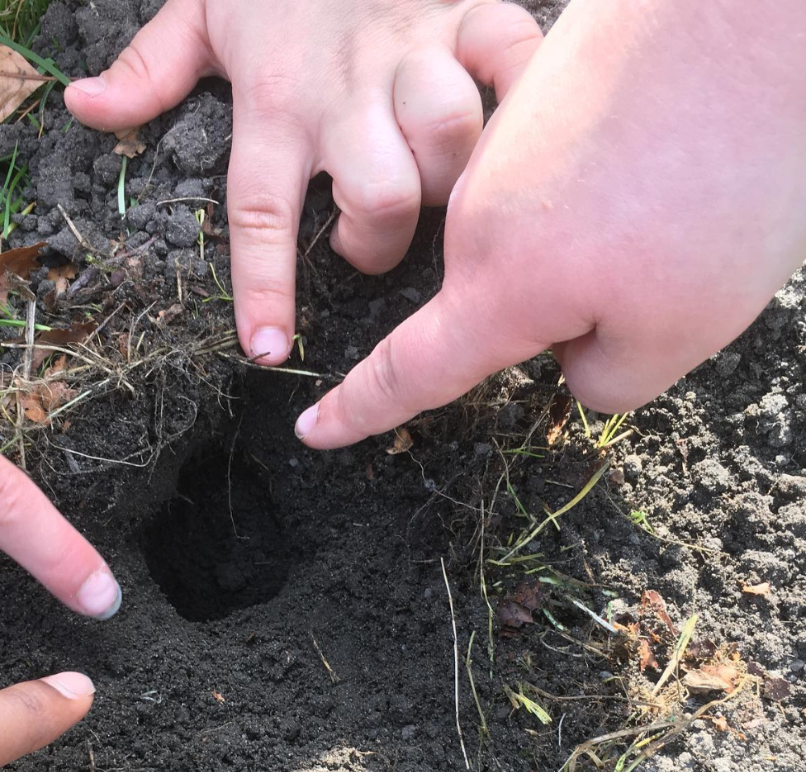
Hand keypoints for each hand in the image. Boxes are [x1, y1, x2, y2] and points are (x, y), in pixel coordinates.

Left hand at [65, 0, 541, 364]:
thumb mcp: (199, 4)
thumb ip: (149, 69)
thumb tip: (82, 110)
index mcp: (273, 100)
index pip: (259, 213)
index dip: (263, 288)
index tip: (267, 350)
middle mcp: (345, 88)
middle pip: (383, 199)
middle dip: (380, 240)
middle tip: (364, 236)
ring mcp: (413, 50)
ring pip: (449, 141)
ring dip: (448, 176)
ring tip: (430, 180)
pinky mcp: (470, 11)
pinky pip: (509, 61)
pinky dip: (518, 92)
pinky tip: (510, 116)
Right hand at [292, 0, 805, 446]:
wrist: (755, 8)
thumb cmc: (725, 175)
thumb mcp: (681, 330)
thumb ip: (608, 379)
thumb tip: (578, 361)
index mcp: (501, 282)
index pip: (411, 370)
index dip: (361, 409)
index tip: (316, 430)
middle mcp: (483, 208)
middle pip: (497, 296)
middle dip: (562, 313)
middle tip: (661, 280)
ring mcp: (511, 137)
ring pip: (538, 230)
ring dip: (598, 240)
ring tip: (679, 205)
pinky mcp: (548, 84)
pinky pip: (562, 162)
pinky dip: (610, 178)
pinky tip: (672, 152)